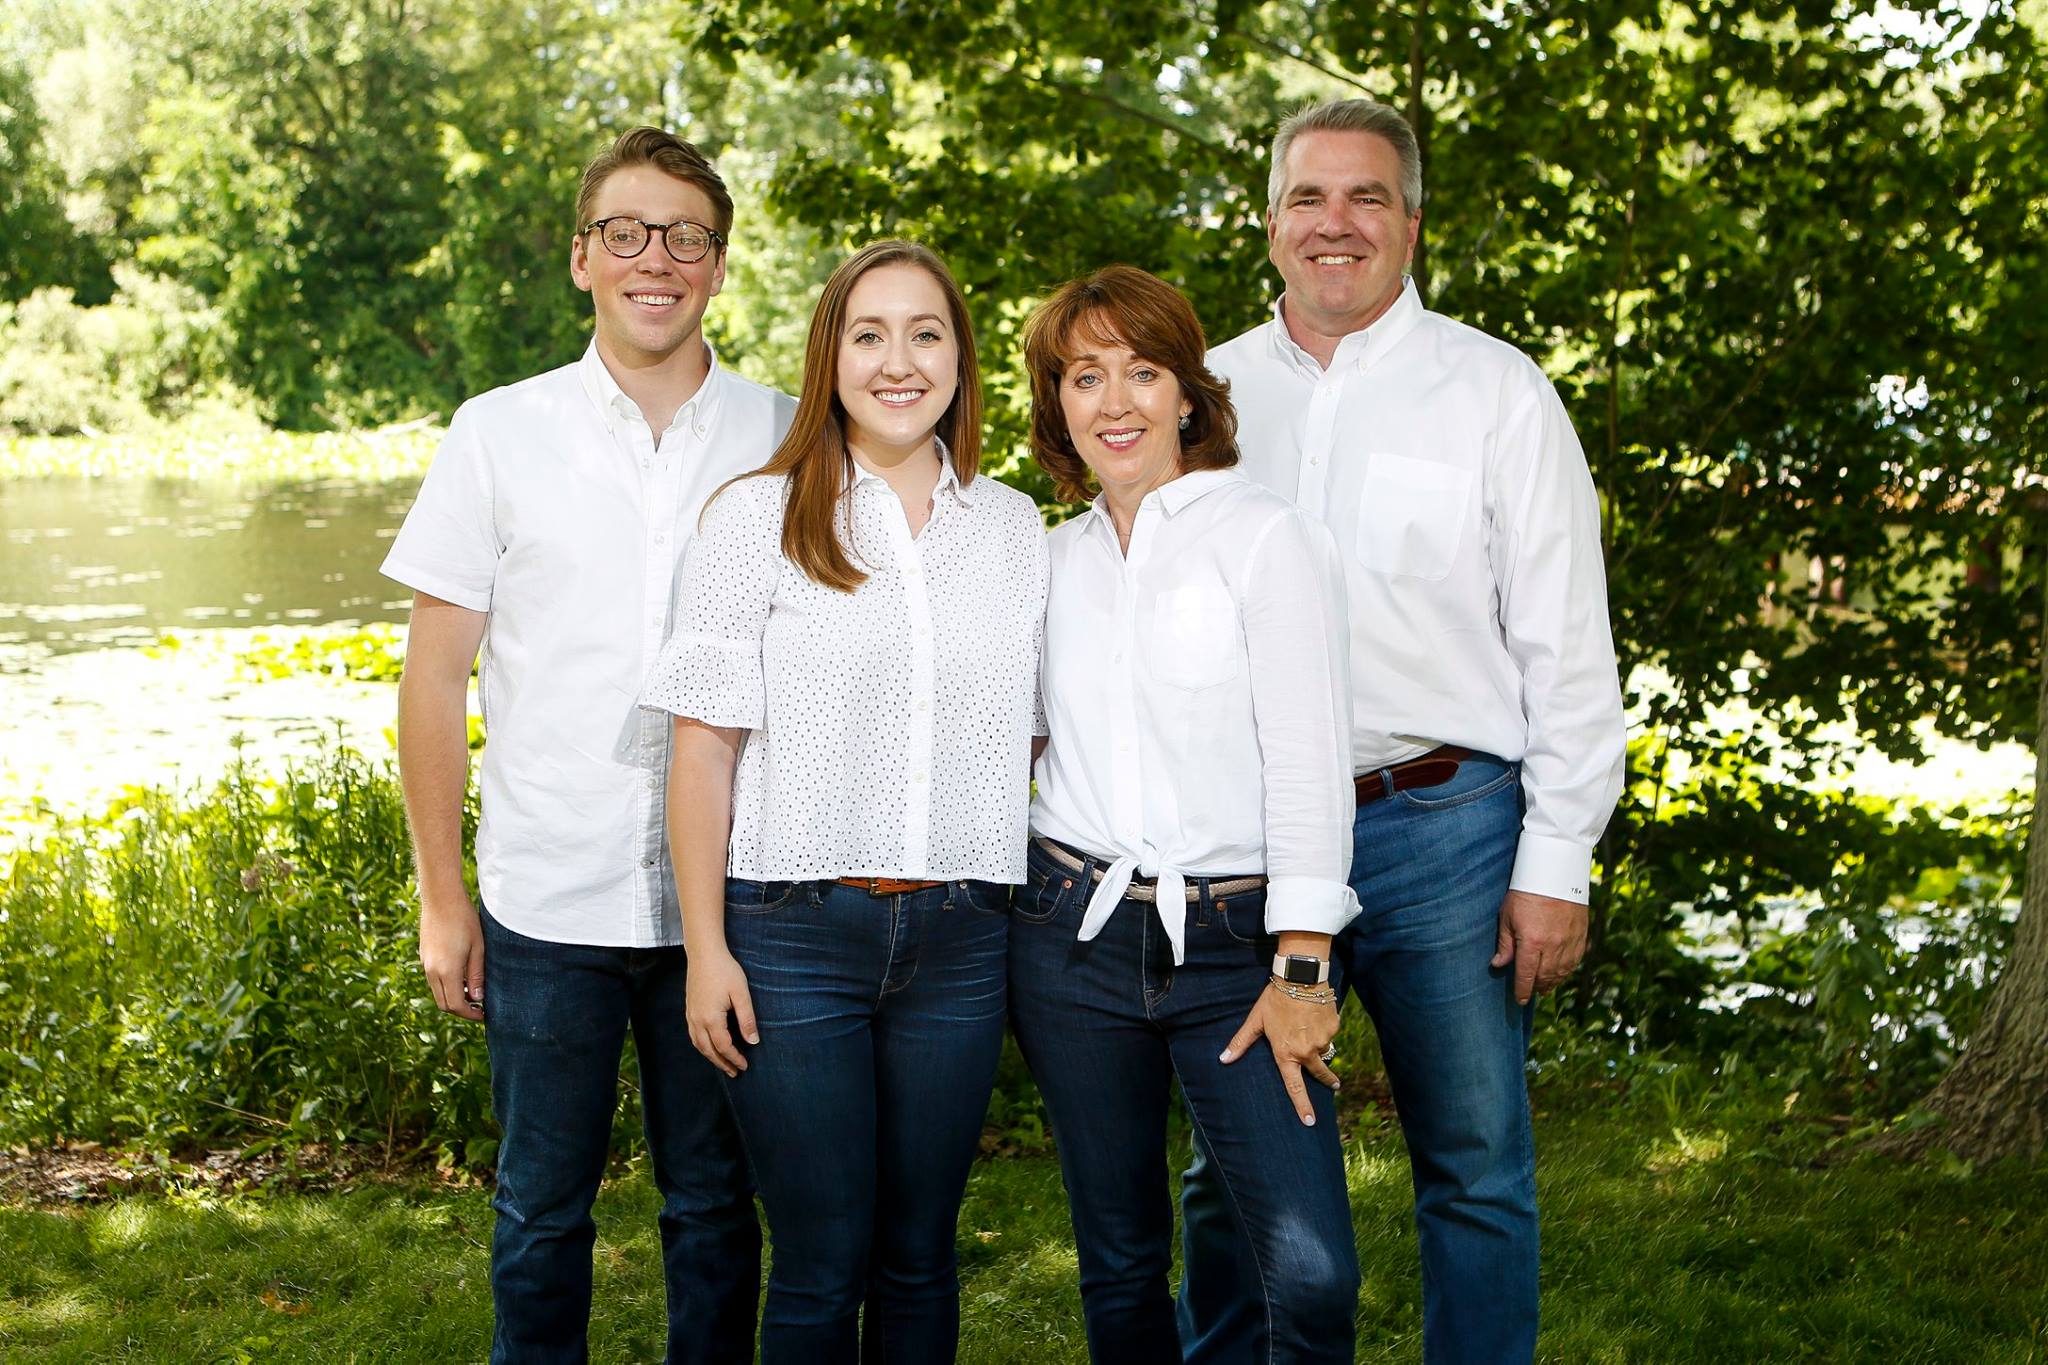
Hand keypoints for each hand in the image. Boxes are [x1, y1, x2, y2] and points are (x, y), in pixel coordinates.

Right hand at [419, 892, 484, 1021]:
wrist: (441, 898)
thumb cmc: (465, 920)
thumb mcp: (478, 948)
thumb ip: (476, 975)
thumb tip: (478, 998)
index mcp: (446, 971)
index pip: (455, 1005)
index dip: (469, 1014)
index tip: (483, 1014)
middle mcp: (432, 971)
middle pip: (444, 1003)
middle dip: (461, 1010)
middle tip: (479, 1007)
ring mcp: (425, 964)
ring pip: (437, 993)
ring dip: (453, 998)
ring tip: (472, 992)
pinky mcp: (424, 957)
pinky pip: (433, 981)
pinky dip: (446, 986)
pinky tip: (461, 977)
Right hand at [687, 950, 758, 1077]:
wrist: (704, 953)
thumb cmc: (725, 970)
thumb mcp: (741, 993)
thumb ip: (747, 1019)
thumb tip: (753, 1041)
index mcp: (711, 1018)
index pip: (723, 1046)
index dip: (734, 1058)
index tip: (745, 1066)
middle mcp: (697, 1020)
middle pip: (708, 1050)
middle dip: (722, 1063)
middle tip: (735, 1072)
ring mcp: (690, 1015)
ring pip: (698, 1044)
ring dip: (711, 1056)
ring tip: (723, 1063)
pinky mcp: (689, 1009)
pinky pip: (694, 1035)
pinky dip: (703, 1046)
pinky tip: (710, 1045)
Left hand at [1219, 983, 1340, 1125]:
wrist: (1300, 977)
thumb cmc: (1274, 999)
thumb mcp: (1256, 1020)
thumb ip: (1241, 1042)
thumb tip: (1223, 1059)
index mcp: (1286, 1053)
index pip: (1295, 1086)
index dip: (1302, 1106)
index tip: (1310, 1122)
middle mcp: (1307, 1051)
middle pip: (1319, 1073)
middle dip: (1327, 1081)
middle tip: (1334, 1085)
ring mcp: (1323, 1040)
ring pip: (1323, 1049)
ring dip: (1318, 1044)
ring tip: (1308, 1027)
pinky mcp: (1334, 1027)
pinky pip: (1330, 1034)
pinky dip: (1324, 1029)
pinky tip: (1315, 1016)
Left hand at [1490, 889, 1588, 1004]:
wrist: (1554, 873)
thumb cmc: (1525, 893)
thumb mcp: (1507, 916)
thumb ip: (1505, 944)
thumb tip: (1498, 964)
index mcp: (1531, 942)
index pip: (1526, 975)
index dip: (1522, 990)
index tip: (1520, 1000)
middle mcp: (1553, 946)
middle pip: (1545, 976)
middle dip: (1537, 987)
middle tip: (1532, 993)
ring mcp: (1569, 941)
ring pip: (1562, 971)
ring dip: (1553, 982)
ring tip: (1546, 987)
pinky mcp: (1581, 935)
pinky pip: (1575, 960)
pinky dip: (1568, 970)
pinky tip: (1562, 972)